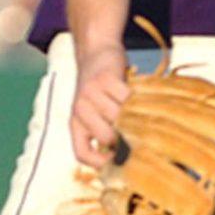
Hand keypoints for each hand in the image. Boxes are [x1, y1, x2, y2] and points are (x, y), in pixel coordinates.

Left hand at [70, 46, 130, 168]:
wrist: (95, 50)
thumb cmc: (100, 90)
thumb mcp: (94, 113)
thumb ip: (105, 133)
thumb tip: (127, 158)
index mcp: (75, 123)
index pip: (81, 153)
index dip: (100, 163)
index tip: (117, 161)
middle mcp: (79, 109)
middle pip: (106, 137)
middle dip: (124, 138)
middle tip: (136, 133)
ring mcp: (91, 93)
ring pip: (119, 116)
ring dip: (134, 116)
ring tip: (138, 112)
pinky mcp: (105, 78)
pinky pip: (127, 97)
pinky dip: (136, 99)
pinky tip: (137, 96)